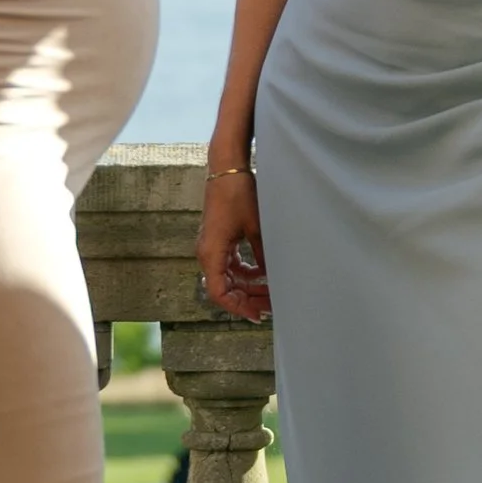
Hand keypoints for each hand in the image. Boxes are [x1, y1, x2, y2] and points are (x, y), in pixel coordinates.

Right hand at [197, 164, 270, 323]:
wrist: (227, 168)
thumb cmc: (238, 194)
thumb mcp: (256, 227)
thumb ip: (263, 255)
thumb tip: (274, 278)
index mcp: (211, 252)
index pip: (219, 293)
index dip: (238, 307)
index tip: (258, 314)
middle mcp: (207, 253)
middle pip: (224, 288)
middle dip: (247, 298)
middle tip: (271, 306)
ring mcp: (212, 246)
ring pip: (228, 277)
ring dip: (248, 286)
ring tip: (271, 292)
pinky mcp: (218, 239)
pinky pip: (230, 264)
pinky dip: (246, 272)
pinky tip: (263, 273)